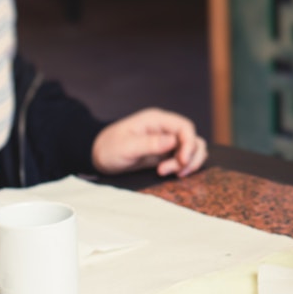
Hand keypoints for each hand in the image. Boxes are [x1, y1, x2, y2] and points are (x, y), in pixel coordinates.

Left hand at [91, 108, 206, 177]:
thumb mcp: (126, 147)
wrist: (99, 155)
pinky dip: (183, 167)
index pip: (185, 127)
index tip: (182, 161)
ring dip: (187, 164)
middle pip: (193, 139)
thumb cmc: (109, 148)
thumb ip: (149, 144)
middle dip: (188, 157)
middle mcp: (165, 128)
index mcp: (156, 120)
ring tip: (167, 173)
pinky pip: (184, 158)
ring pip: (193, 149)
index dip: (189, 144)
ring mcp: (167, 140)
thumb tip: (172, 141)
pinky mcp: (166, 153)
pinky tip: (168, 173)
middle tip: (171, 171)